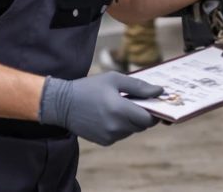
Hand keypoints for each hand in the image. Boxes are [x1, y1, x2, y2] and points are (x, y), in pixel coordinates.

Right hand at [37, 72, 162, 145]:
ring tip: (118, 107)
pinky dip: (121, 127)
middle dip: (142, 115)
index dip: (153, 111)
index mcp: (120, 110)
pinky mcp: (104, 142)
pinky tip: (109, 116)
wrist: (62, 104)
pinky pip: (121, 135)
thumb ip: (139, 86)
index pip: (149, 119)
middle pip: (142, 125)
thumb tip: (160, 91)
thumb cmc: (90, 88)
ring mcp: (110, 136)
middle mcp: (116, 126)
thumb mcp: (114, 79)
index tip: (150, 102)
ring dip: (131, 121)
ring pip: (132, 130)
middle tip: (133, 102)